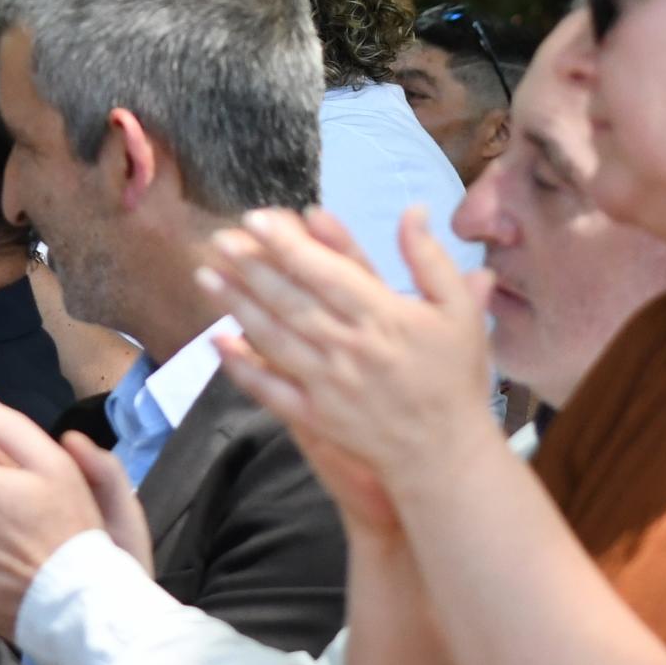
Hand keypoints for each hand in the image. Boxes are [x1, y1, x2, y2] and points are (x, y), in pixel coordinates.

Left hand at [201, 205, 495, 488]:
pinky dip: (241, 366)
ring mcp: (326, 383)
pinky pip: (270, 388)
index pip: (325, 271)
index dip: (288, 244)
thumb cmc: (454, 378)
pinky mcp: (314, 415)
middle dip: (250, 267)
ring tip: (206, 275)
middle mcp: (348, 346)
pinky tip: (217, 342)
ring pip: (272, 337)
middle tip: (218, 238)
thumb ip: (430, 259)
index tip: (256, 219)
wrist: (444, 453)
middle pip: (289, 299)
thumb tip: (412, 211)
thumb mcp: (459, 311)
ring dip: (236, 305)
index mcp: (382, 316)